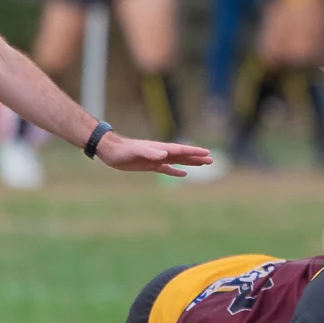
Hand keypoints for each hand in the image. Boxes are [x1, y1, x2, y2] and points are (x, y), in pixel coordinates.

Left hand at [96, 132, 214, 176]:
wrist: (111, 151)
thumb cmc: (124, 150)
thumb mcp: (137, 151)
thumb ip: (151, 152)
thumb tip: (166, 154)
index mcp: (161, 148)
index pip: (182, 150)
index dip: (194, 151)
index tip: (207, 153)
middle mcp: (161, 153)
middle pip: (183, 155)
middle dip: (197, 157)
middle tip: (211, 160)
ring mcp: (157, 159)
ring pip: (178, 161)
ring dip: (190, 163)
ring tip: (203, 164)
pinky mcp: (150, 165)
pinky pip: (167, 169)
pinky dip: (176, 171)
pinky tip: (183, 174)